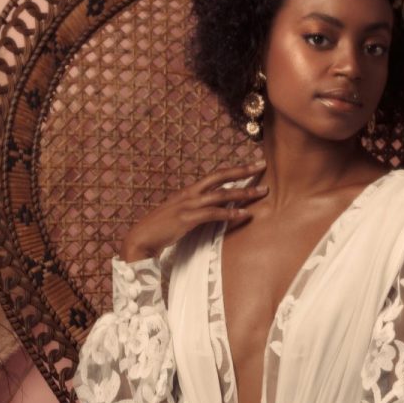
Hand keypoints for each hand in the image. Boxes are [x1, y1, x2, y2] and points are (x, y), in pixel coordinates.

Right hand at [117, 163, 267, 262]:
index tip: (252, 165)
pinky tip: (244, 214)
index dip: (234, 170)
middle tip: (262, 164)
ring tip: (261, 192)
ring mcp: (188, 205)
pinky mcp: (187, 219)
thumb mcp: (179, 214)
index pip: (215, 176)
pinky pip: (212, 214)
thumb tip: (209, 210)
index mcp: (188, 191)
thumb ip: (194, 210)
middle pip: (219, 176)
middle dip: (242, 171)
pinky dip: (230, 214)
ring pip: (220, 194)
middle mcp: (189, 194)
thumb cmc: (160, 229)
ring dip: (242, 193)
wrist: (141, 238)